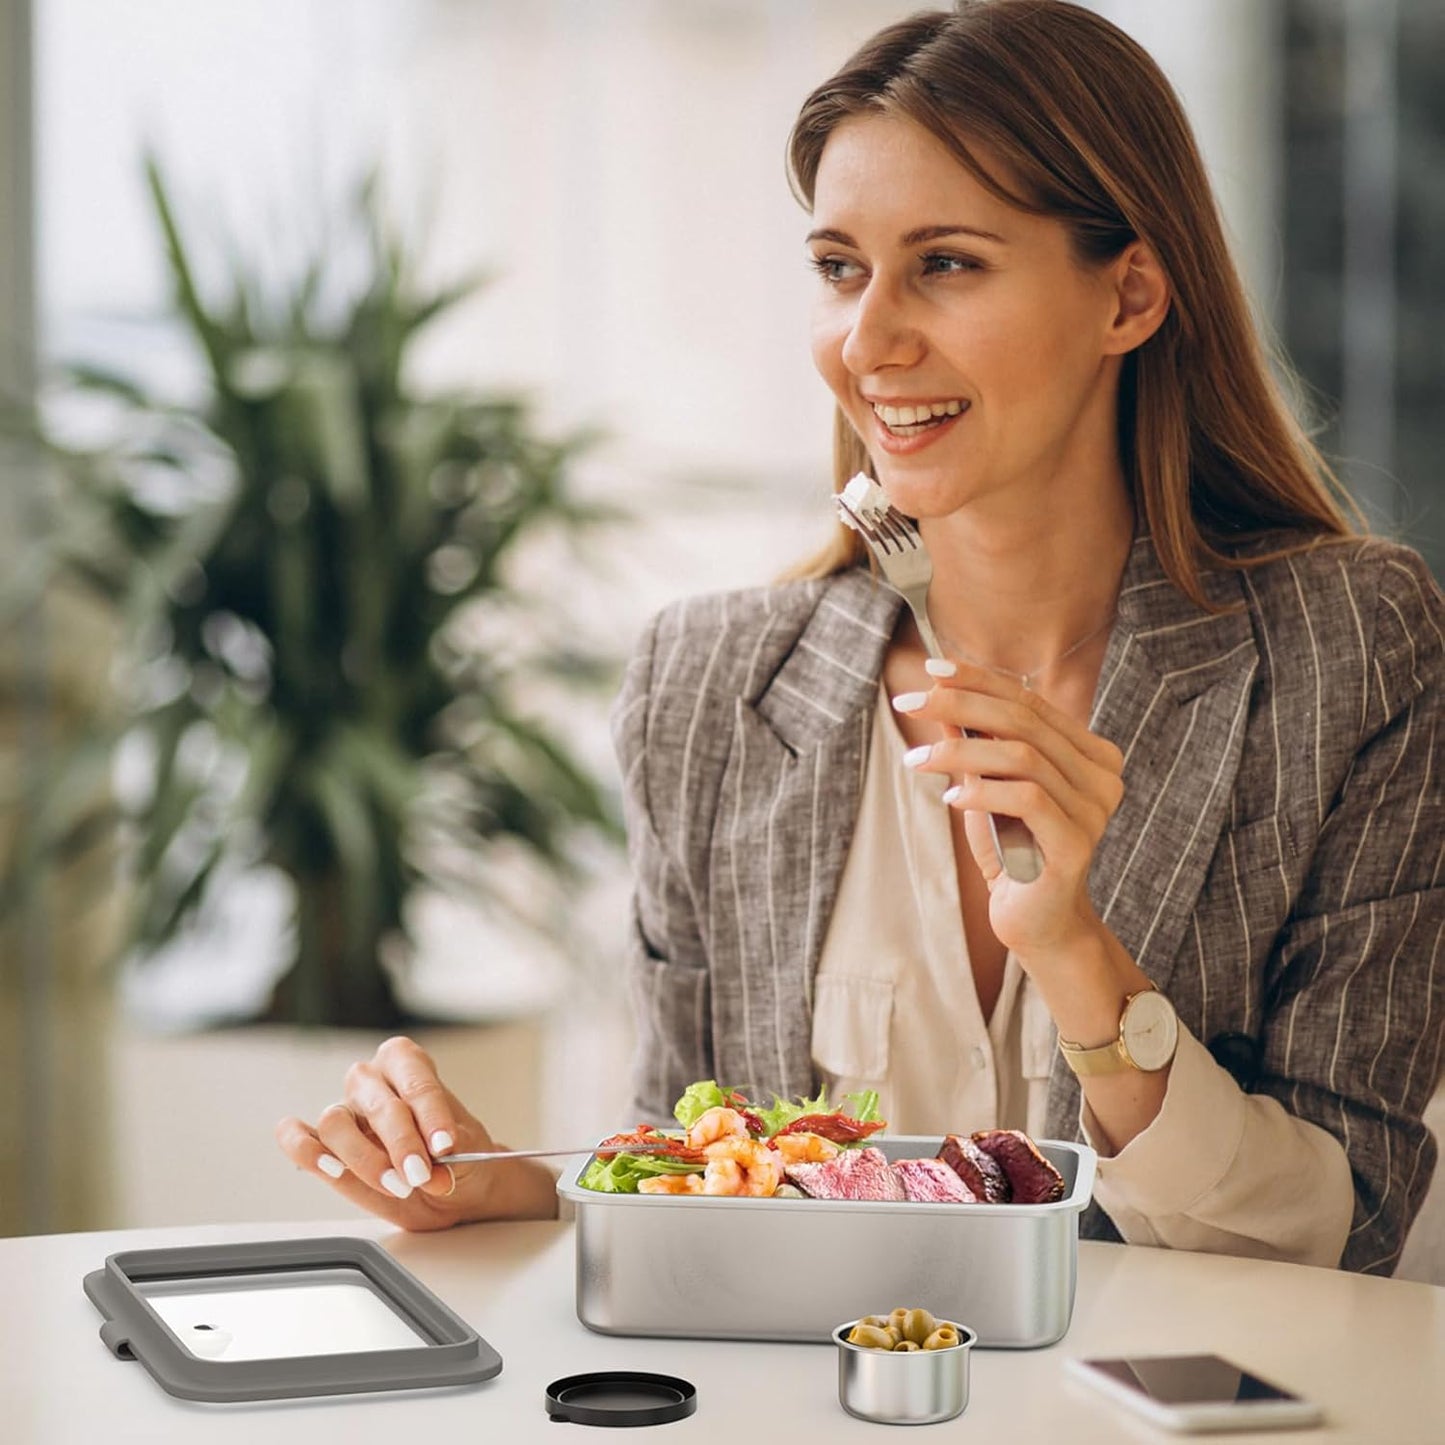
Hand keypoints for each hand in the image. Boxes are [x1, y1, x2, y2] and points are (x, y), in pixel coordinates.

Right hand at [275, 1035, 556, 1230]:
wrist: (457, 1187)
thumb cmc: (461, 1157)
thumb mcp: (471, 1155)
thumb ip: (455, 1158)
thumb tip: (437, 1170)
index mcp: (407, 1064)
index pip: (413, 1076)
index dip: (429, 1111)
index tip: (446, 1144)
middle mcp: (371, 1082)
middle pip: (376, 1103)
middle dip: (401, 1142)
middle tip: (421, 1174)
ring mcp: (344, 1113)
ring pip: (335, 1123)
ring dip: (365, 1159)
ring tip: (398, 1186)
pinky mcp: (323, 1146)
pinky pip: (296, 1138)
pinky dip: (305, 1149)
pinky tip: (328, 1167)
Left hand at [894, 660, 1124, 959]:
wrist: (1035, 922)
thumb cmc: (1011, 851)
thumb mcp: (986, 788)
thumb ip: (973, 745)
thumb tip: (940, 695)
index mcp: (1088, 754)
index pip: (1030, 702)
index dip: (980, 680)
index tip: (931, 667)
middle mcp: (1101, 776)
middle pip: (1024, 721)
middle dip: (960, 704)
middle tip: (910, 702)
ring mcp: (1095, 809)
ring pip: (1022, 756)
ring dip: (960, 752)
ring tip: (918, 760)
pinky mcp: (1078, 844)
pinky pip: (1027, 799)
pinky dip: (983, 791)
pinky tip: (952, 798)